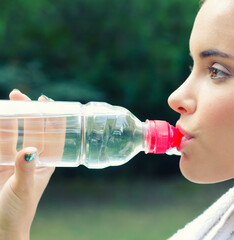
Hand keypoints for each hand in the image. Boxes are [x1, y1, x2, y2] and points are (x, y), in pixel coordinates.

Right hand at [0, 90, 54, 239]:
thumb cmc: (17, 212)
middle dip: (27, 112)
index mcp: (45, 164)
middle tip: (19, 95)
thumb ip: (25, 169)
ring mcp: (13, 160)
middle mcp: (31, 159)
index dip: (52, 118)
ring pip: (13, 133)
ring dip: (10, 118)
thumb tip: (29, 149)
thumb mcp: (23, 189)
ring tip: (6, 102)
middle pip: (32, 130)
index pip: (53, 136)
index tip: (46, 100)